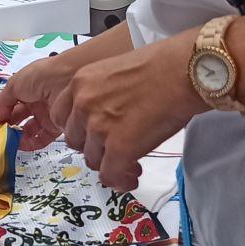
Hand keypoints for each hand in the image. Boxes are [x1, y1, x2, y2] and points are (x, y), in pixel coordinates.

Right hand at [0, 38, 116, 150]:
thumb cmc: (39, 76)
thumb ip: (3, 101)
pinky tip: (16, 143)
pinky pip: (39, 137)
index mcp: (24, 88)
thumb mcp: (15, 84)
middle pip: (14, 116)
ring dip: (11, 134)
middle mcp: (34, 101)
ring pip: (25, 128)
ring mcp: (45, 114)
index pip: (5, 101)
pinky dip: (28, 142)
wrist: (67, 79)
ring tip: (0, 138)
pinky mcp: (55, 126)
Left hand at [54, 33, 207, 191]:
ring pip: (93, 159)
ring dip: (109, 163)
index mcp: (80, 83)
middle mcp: (83, 105)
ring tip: (129, 163)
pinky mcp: (120, 148)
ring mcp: (99, 128)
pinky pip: (110, 174)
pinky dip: (120, 179)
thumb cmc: (160, 66)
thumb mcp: (114, 71)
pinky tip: (132, 176)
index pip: (60, 115)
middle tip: (112, 149)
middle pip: (75, 140)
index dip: (78, 128)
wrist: (183, 72)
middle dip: (92, 147)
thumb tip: (106, 117)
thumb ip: (100, 93)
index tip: (91, 134)